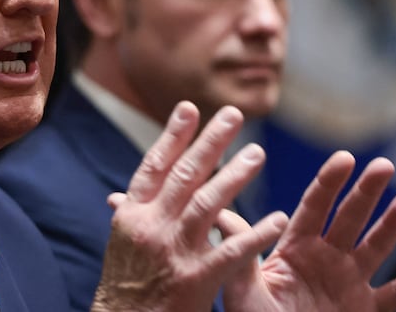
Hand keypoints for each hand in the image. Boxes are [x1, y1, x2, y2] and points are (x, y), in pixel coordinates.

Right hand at [91, 101, 287, 311]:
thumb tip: (120, 193)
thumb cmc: (125, 286)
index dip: (172, 136)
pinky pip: (230, 253)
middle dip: (210, 143)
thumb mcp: (121, 243)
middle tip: (233, 115)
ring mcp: (173, 252)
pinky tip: (275, 219)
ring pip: (208, 205)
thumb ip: (130, 215)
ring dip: (234, 177)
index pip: (154, 166)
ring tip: (257, 153)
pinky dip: (254, 235)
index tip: (189, 108)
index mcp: (132, 215)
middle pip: (184, 175)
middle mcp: (151, 226)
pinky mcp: (195, 280)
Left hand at [222, 151, 395, 311]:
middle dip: (366, 192)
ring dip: (392, 226)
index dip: (330, 182)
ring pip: (375, 248)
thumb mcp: (241, 288)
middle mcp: (325, 259)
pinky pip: (394, 296)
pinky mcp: (365, 311)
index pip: (314, 207)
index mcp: (294, 248)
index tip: (345, 157)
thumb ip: (239, 251)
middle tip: (384, 165)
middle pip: (349, 218)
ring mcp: (348, 283)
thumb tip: (220, 212)